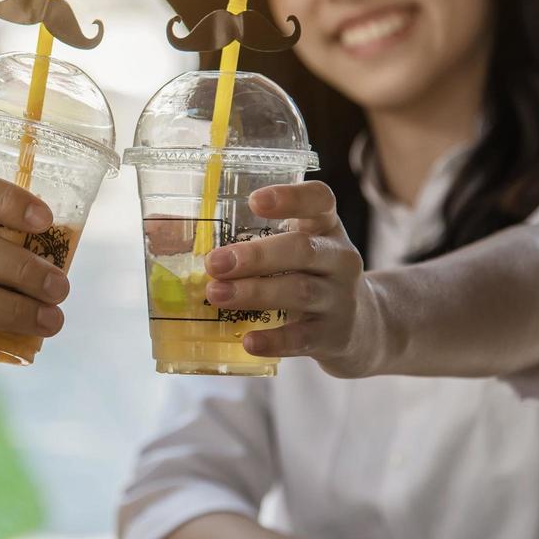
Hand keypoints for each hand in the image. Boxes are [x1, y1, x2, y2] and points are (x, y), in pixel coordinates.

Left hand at [203, 180, 388, 377]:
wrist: (362, 328)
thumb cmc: (312, 278)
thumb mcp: (298, 252)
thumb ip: (258, 241)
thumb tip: (177, 239)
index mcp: (326, 228)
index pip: (319, 200)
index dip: (290, 197)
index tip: (254, 201)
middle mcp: (340, 258)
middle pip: (302, 249)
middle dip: (256, 256)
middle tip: (214, 262)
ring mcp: (341, 297)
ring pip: (299, 291)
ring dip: (255, 292)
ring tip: (216, 295)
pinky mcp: (335, 335)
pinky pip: (304, 338)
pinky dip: (275, 340)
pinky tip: (248, 341)